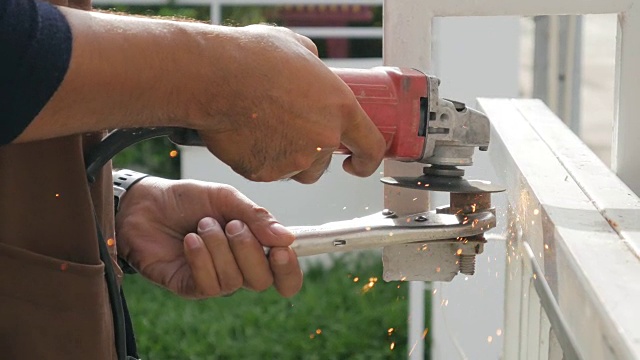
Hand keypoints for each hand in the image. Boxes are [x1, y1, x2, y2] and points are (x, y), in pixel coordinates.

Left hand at [115, 177, 302, 298]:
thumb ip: (256, 216)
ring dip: (219, 249)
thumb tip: (287, 238)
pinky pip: (208, 286)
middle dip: (249, 251)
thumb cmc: (187, 200)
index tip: (282, 250)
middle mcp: (238, 268)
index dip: (289, 270)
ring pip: (233, 281)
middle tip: (231, 225)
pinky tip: (190, 240)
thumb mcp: (226, 198)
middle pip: (261, 280)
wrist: (144, 204)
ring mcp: (214, 279)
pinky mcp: (189, 287)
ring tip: (203, 225)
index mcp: (254, 246)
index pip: (283, 274)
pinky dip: (201, 260)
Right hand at [182, 24, 385, 182]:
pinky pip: (266, 171)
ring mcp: (293, 160)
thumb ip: (316, 67)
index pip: (370, 147)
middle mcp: (322, 139)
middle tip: (287, 129)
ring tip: (262, 127)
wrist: (213, 76)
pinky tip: (245, 134)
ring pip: (295, 169)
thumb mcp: (298, 48)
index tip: (356, 164)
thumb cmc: (253, 58)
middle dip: (310, 152)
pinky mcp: (264, 172)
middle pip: (324, 162)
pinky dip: (259, 158)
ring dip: (285, 156)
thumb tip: (313, 69)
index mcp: (340, 108)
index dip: (367, 161)